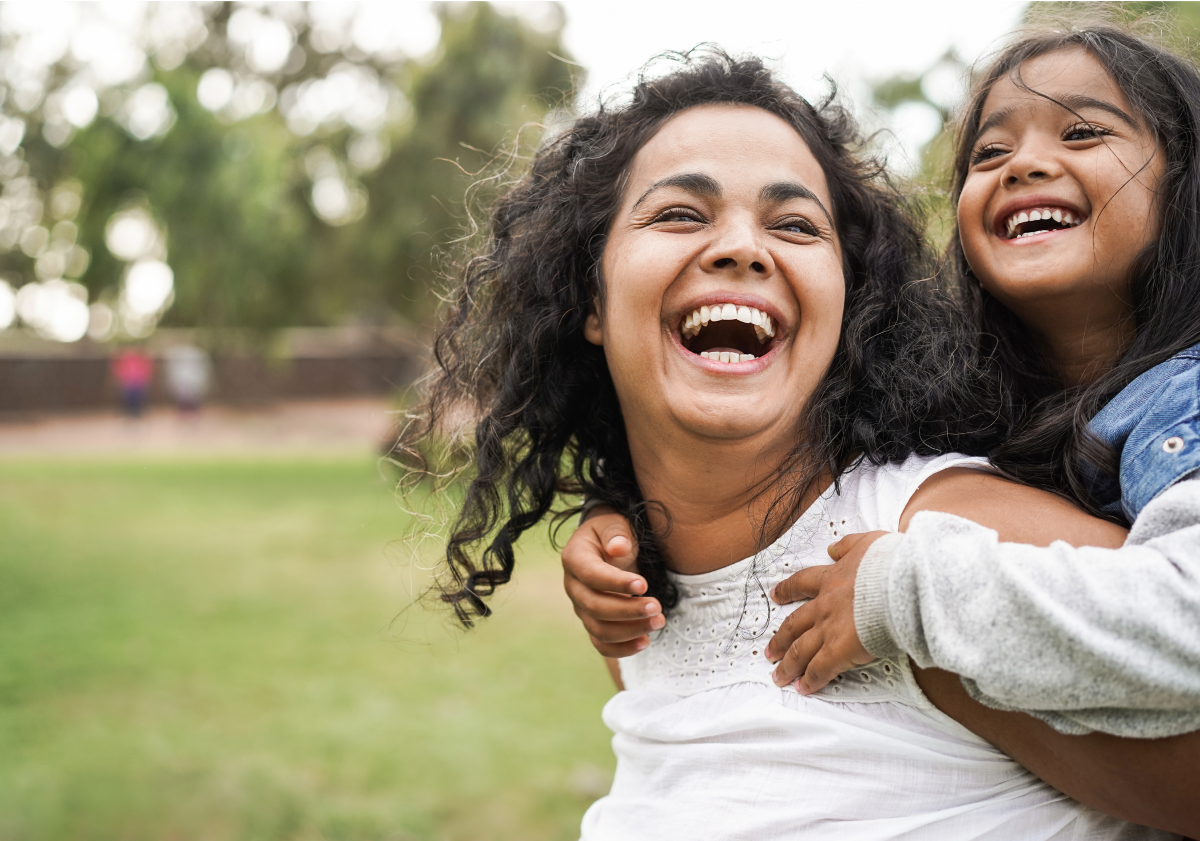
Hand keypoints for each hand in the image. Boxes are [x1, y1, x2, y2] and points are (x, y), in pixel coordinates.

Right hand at [562, 507, 663, 656]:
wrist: (607, 545)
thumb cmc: (612, 533)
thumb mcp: (613, 523)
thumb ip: (616, 533)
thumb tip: (618, 548)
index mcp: (574, 558)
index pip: (591, 575)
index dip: (616, 582)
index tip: (644, 584)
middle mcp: (573, 586)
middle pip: (594, 607)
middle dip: (627, 610)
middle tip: (657, 607)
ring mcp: (581, 608)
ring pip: (599, 629)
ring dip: (630, 630)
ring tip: (659, 622)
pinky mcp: (593, 622)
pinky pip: (602, 643)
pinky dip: (622, 648)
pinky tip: (646, 642)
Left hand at [763, 531, 886, 692]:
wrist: (900, 584)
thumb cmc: (890, 563)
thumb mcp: (866, 543)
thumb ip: (847, 546)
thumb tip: (832, 548)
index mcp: (831, 579)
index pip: (802, 584)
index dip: (787, 590)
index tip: (776, 596)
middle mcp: (824, 605)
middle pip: (793, 624)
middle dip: (780, 639)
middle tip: (769, 651)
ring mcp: (828, 629)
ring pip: (800, 650)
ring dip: (788, 665)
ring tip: (779, 676)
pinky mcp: (839, 651)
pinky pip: (819, 670)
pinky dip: (810, 681)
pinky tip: (804, 689)